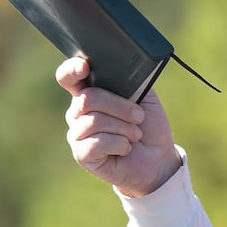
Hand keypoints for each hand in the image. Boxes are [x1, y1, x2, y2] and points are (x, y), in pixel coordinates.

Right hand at [57, 57, 180, 196]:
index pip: (69, 77)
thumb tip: (120, 68)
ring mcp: (77, 134)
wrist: (158, 159)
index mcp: (90, 93)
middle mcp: (78, 112)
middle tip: (139, 116)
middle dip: (120, 107)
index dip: (72, 70)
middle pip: (88, 98)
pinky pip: (96, 143)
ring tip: (135, 134)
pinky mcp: (82, 155)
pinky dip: (119, 144)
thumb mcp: (145, 98)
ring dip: (123, 128)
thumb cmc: (149, 126)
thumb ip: (131, 81)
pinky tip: (126, 148)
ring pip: (94, 121)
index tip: (85, 67)